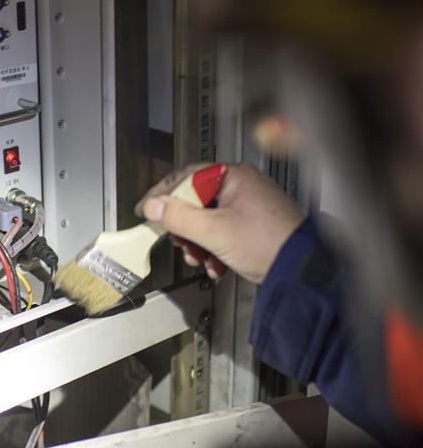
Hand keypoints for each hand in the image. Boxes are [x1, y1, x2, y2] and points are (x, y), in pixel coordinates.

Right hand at [139, 163, 303, 284]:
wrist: (300, 270)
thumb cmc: (267, 244)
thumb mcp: (213, 231)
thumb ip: (179, 217)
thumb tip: (153, 206)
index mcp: (233, 176)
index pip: (186, 176)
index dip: (163, 194)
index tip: (147, 210)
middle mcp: (241, 186)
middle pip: (195, 202)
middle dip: (185, 229)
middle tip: (180, 242)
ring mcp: (247, 206)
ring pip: (207, 221)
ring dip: (198, 244)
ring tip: (200, 259)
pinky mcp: (252, 226)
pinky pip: (222, 232)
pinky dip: (214, 250)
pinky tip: (216, 266)